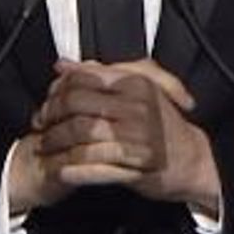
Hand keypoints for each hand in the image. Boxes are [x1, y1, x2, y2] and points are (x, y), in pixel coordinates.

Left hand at [11, 58, 220, 218]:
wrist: (193, 160)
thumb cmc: (162, 123)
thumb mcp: (138, 87)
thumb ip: (99, 73)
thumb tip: (63, 64)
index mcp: (134, 83)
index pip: (83, 78)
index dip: (58, 90)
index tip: (47, 101)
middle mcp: (136, 106)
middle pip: (77, 106)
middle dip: (52, 117)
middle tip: (41, 125)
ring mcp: (137, 136)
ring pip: (82, 136)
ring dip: (58, 144)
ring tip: (46, 148)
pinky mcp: (137, 165)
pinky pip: (96, 165)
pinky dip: (75, 168)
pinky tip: (62, 170)